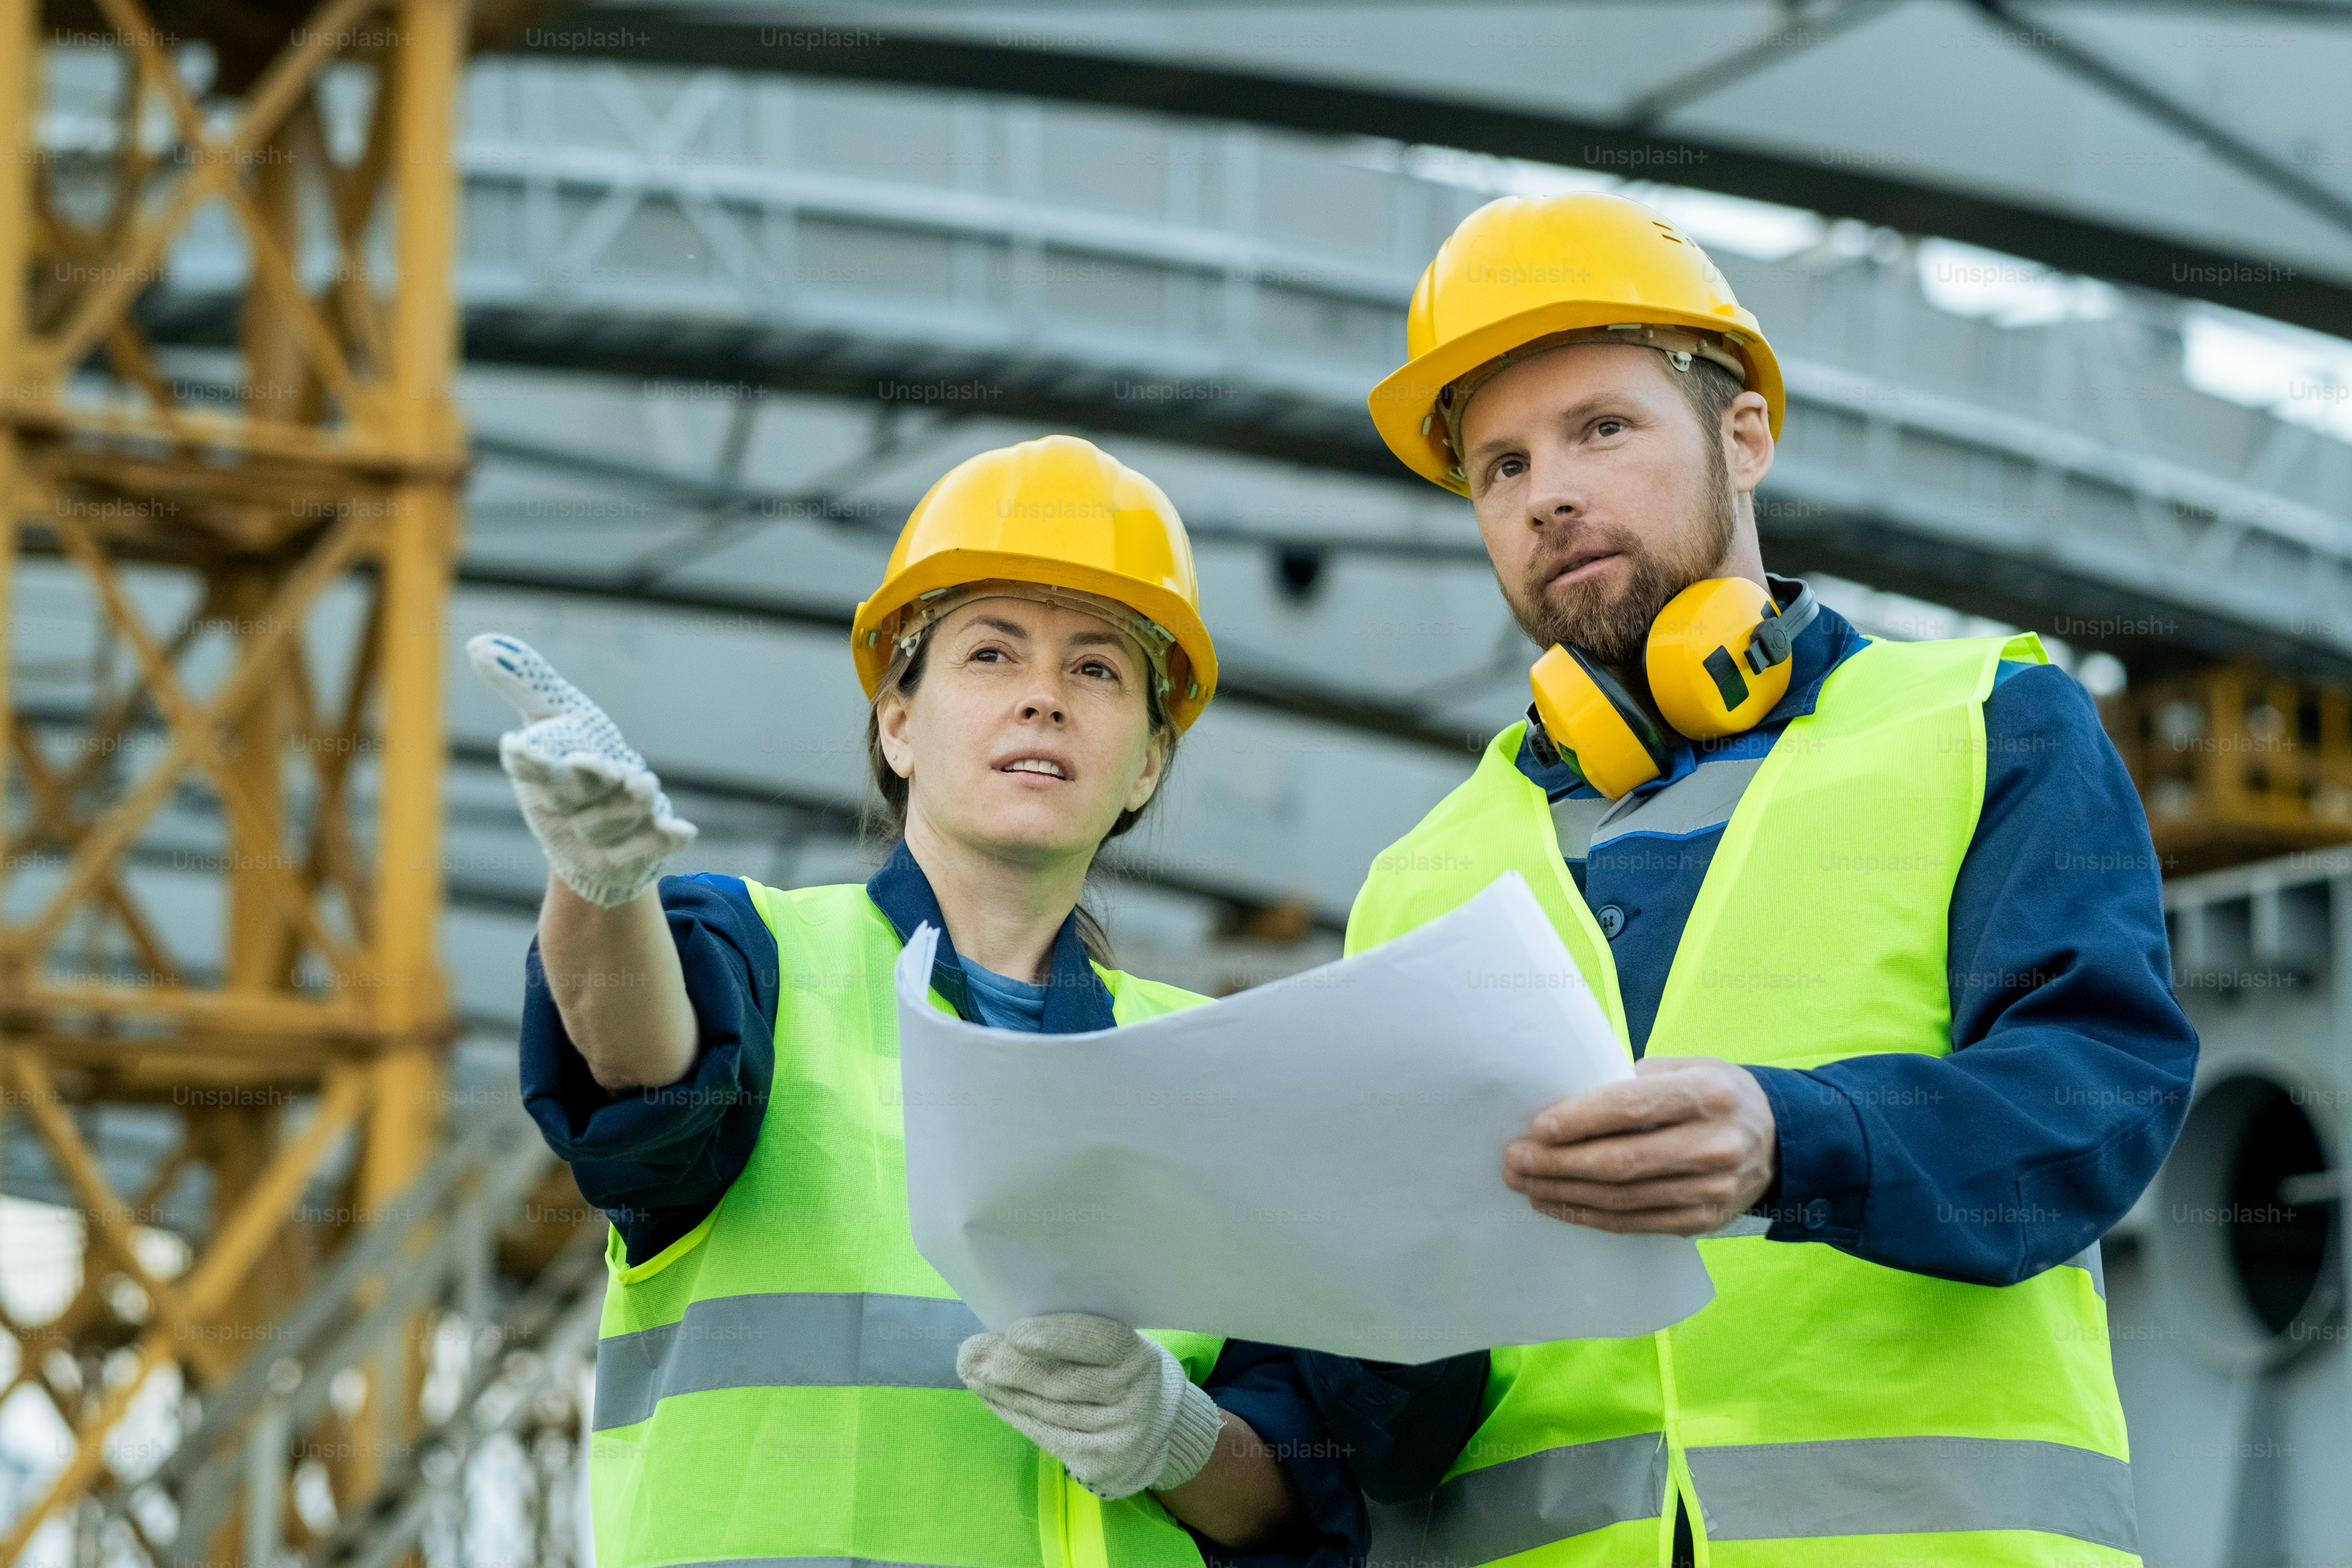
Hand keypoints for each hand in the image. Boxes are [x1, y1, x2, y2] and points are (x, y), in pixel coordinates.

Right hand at [467, 634, 696, 907]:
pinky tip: (683, 831)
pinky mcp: (630, 859)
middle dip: (586, 779)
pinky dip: (663, 840)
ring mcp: (595, 840)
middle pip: (569, 795)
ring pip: (610, 822)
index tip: (514, 744)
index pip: (528, 768)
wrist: (595, 847)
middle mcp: (564, 812)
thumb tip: (478, 642)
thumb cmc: (572, 769)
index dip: (523, 758)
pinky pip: (648, 851)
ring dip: (629, 804)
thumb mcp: (554, 720)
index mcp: (541, 777)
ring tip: (646, 784)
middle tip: (605, 765)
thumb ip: (526, 683)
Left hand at [957, 1314, 1224, 1499]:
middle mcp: (1135, 1397)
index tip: (1014, 1332)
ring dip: (1002, 1391)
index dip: (1056, 1336)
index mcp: (1138, 1356)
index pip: (1100, 1341)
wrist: (1150, 1424)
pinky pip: (1046, 1436)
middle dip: (1009, 1366)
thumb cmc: (1115, 1368)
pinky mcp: (1099, 1463)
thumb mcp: (1107, 1345)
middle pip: (1061, 1381)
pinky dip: (1014, 1414)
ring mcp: (1117, 1435)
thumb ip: (1069, 1337)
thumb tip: (1005, 1330)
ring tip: (972, 1372)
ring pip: (1046, 1410)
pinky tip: (994, 1398)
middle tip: (970, 1352)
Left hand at [1503, 1056, 1778, 1234]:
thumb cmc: (1715, 1094)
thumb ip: (1634, 1081)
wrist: (1779, 1141)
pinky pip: (1634, 1222)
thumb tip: (1567, 1102)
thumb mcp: (1687, 1067)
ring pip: (1622, 1199)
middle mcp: (1714, 1145)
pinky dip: (1589, 1215)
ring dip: (1564, 1193)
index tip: (1537, 1127)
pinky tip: (1556, 1203)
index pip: (1631, 1108)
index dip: (1579, 1120)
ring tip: (1524, 1182)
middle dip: (1557, 1163)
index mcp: (1707, 1095)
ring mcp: (1711, 1190)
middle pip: (1620, 1162)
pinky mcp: (1702, 1221)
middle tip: (1513, 1160)